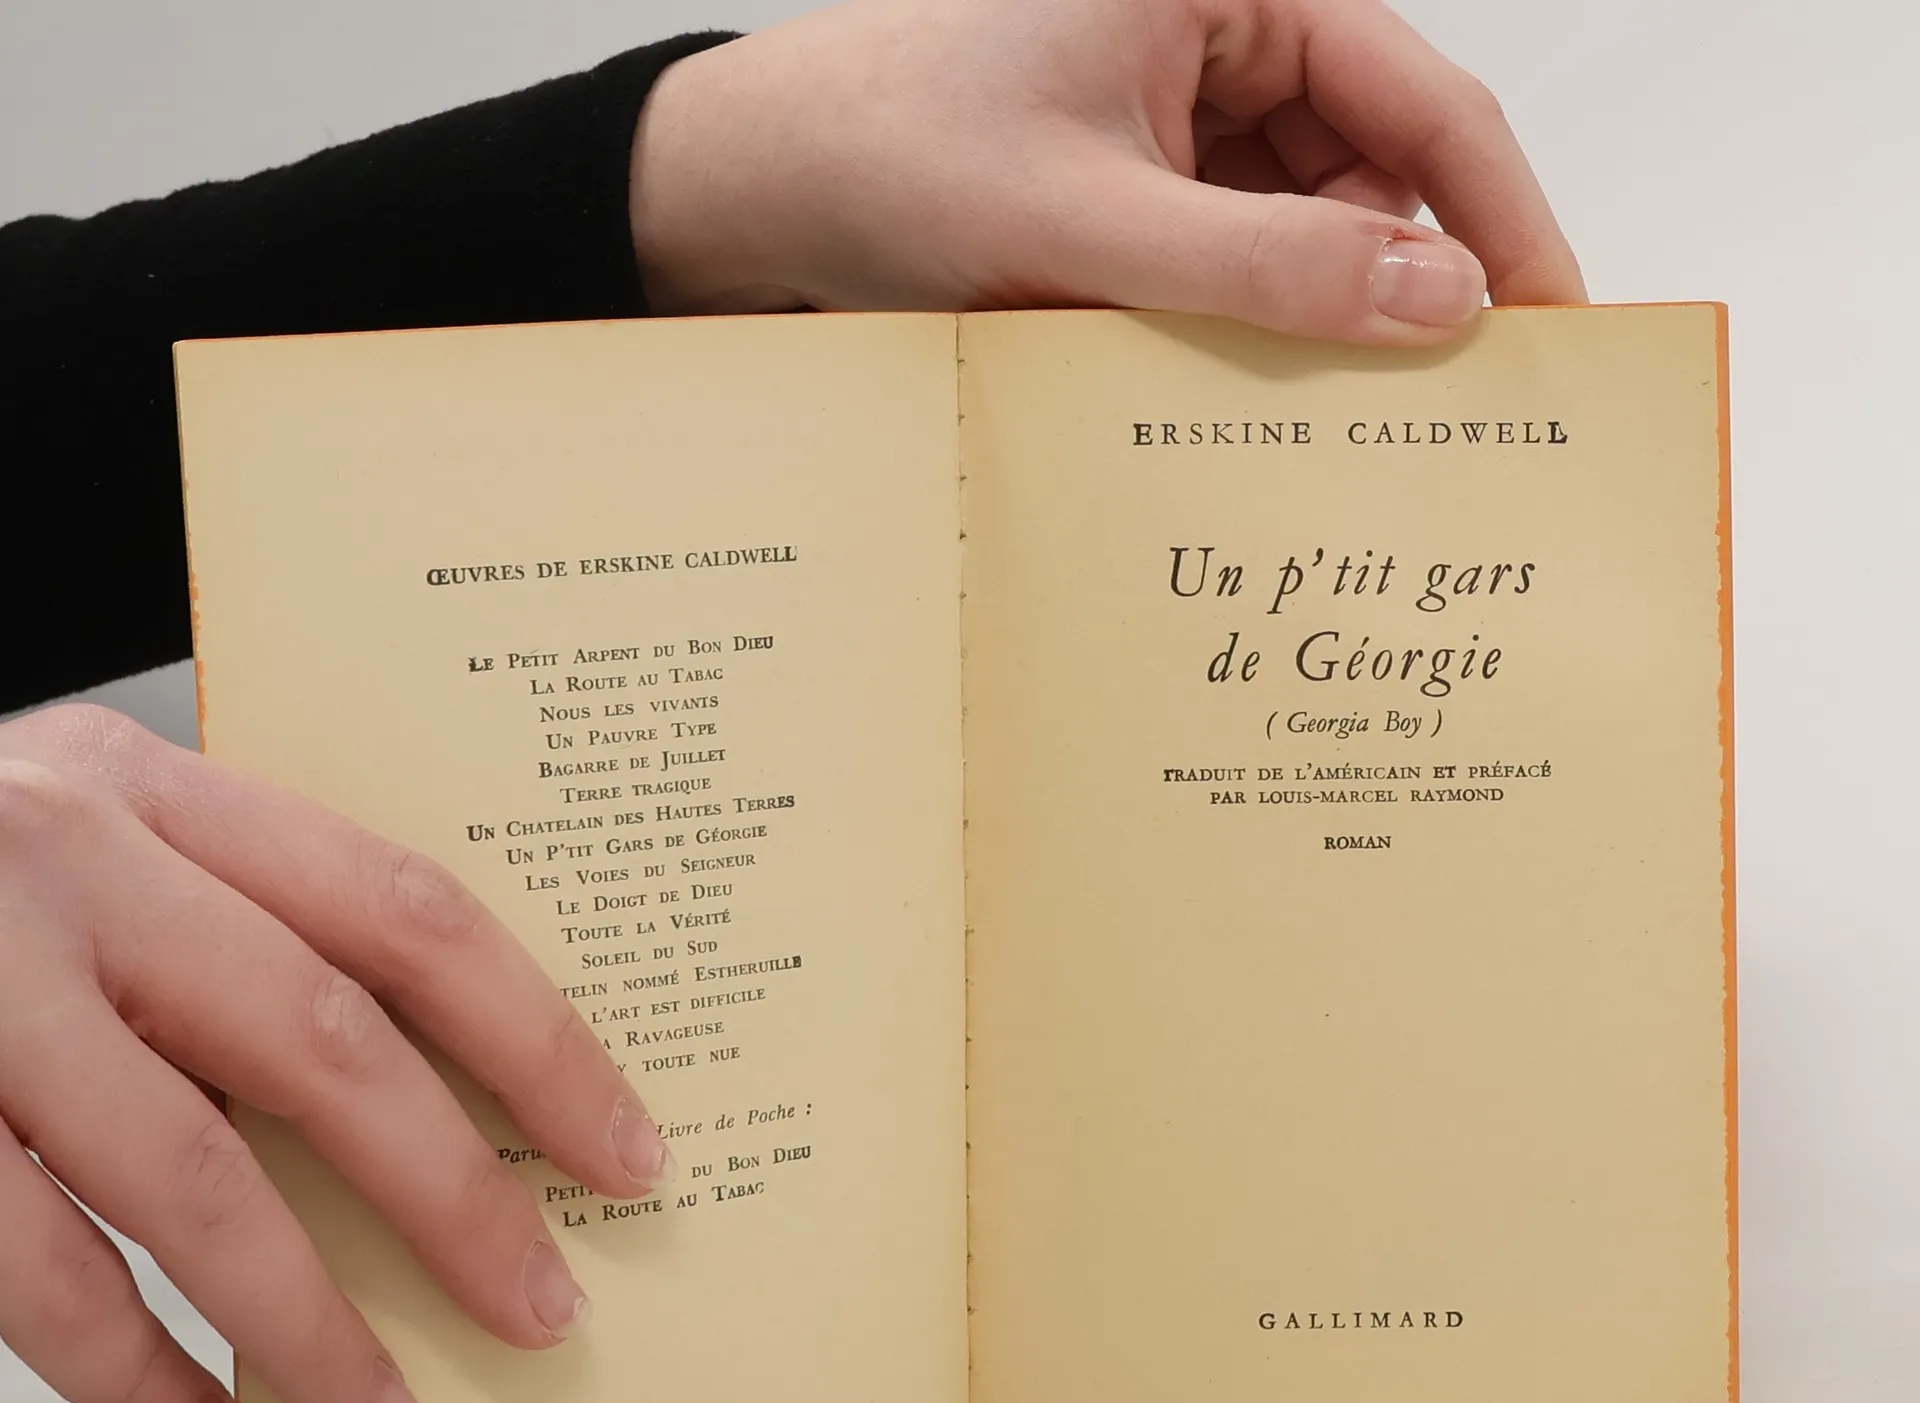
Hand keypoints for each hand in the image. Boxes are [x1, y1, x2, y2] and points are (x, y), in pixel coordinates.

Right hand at [0, 706, 671, 1402]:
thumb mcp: (81, 841)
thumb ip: (225, 927)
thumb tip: (423, 1101)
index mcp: (153, 791)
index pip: (406, 913)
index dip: (538, 1040)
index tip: (625, 1149)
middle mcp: (67, 866)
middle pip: (323, 1045)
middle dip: (454, 1198)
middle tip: (544, 1309)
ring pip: (185, 1177)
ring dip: (304, 1318)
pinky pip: (27, 1269)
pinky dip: (126, 1371)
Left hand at [631, 0, 1582, 343]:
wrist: (759, 187)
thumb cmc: (889, 152)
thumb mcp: (1091, 220)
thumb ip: (1269, 264)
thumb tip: (1440, 302)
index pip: (1425, 100)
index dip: (1502, 221)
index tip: (1557, 329)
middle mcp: (1222, 32)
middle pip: (1377, 164)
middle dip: (1409, 283)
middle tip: (1450, 415)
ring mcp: (1182, 108)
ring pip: (1309, 219)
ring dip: (1321, 313)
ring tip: (1336, 418)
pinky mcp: (1143, 175)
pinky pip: (1236, 248)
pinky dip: (1249, 319)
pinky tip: (1248, 388)